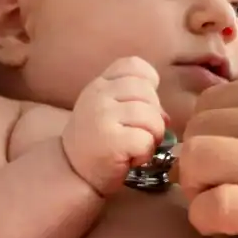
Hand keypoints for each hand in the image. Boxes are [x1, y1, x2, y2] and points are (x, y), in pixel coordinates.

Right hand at [61, 57, 165, 194]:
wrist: (71, 172)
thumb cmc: (96, 141)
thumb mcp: (109, 111)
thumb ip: (136, 102)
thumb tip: (165, 116)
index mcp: (100, 84)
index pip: (133, 65)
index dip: (147, 83)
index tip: (141, 104)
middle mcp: (99, 95)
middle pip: (148, 92)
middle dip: (153, 116)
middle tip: (139, 133)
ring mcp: (103, 116)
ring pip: (152, 117)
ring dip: (152, 136)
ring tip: (136, 146)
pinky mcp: (111, 141)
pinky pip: (146, 140)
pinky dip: (145, 153)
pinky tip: (132, 158)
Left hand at [180, 69, 237, 237]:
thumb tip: (228, 125)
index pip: (218, 99)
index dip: (205, 134)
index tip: (215, 164)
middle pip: (201, 126)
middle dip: (193, 162)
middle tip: (209, 192)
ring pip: (199, 159)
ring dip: (194, 190)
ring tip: (214, 210)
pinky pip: (216, 207)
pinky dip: (206, 220)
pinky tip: (222, 231)